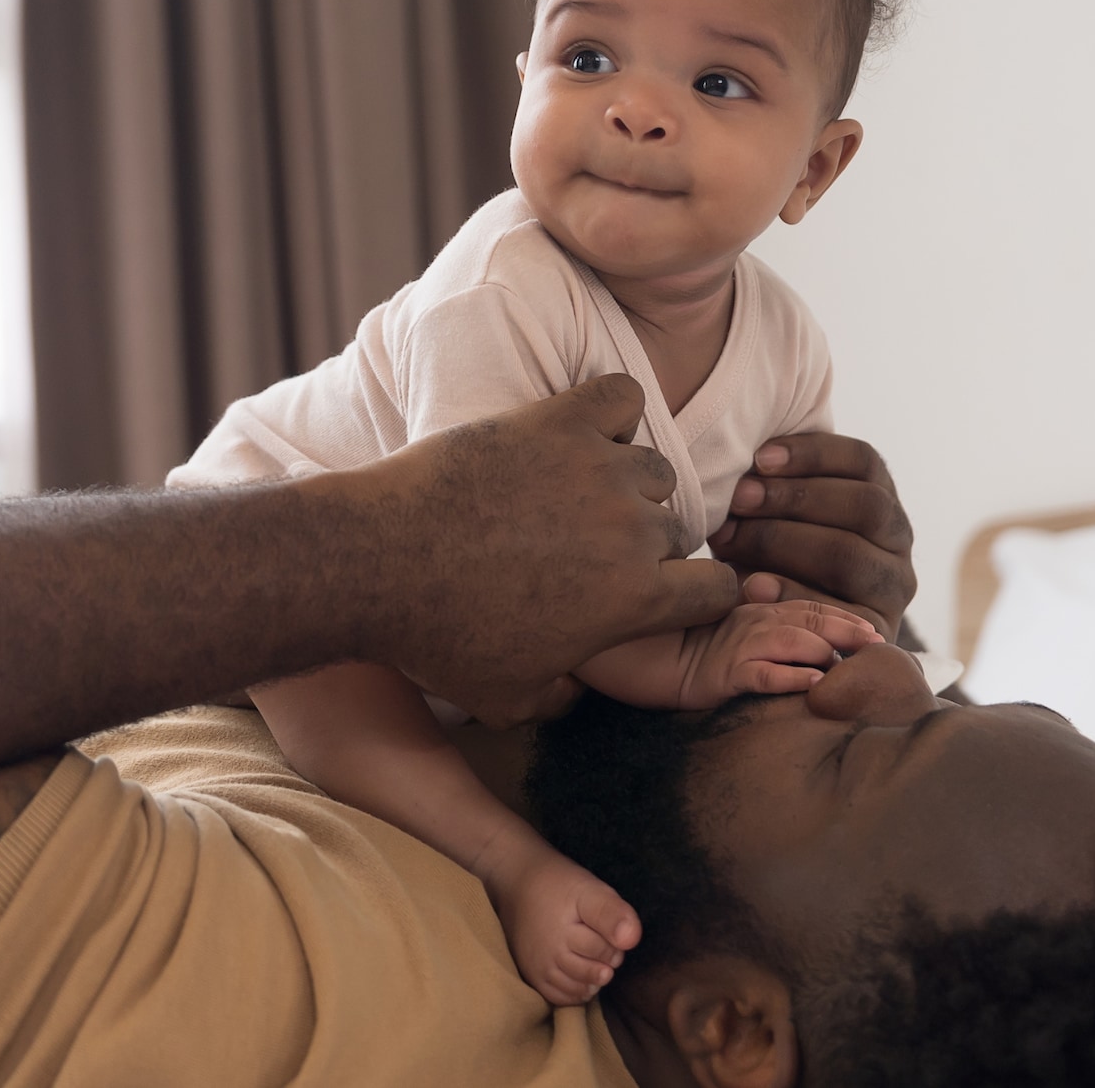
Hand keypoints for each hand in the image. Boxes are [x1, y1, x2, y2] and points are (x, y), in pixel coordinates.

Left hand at [345, 374, 739, 725]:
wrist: (376, 562)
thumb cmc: (437, 639)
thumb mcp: (507, 699)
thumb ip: (563, 696)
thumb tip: (579, 686)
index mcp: (636, 600)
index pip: (718, 589)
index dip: (695, 594)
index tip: (663, 589)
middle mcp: (634, 531)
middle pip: (676, 527)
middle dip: (644, 541)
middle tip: (589, 545)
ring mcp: (600, 468)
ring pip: (652, 466)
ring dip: (625, 480)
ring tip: (574, 492)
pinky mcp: (561, 420)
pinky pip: (621, 397)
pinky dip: (609, 411)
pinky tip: (577, 433)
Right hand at [674, 600, 883, 709]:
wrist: (643, 659)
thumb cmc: (690, 651)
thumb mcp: (735, 637)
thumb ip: (768, 632)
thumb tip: (815, 649)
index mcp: (760, 611)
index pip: (811, 608)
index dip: (845, 618)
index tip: (874, 632)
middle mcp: (754, 622)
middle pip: (810, 620)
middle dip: (848, 632)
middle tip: (878, 645)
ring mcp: (739, 645)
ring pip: (792, 641)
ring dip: (825, 651)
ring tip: (850, 667)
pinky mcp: (723, 673)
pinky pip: (763, 673)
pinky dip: (791, 677)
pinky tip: (815, 684)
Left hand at [706, 432, 915, 636]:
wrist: (795, 638)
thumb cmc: (774, 557)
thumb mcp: (780, 515)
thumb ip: (772, 485)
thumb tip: (745, 463)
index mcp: (883, 499)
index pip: (864, 462)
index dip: (812, 454)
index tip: (759, 458)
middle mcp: (898, 541)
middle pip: (864, 505)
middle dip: (795, 498)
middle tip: (739, 499)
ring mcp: (893, 588)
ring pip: (849, 554)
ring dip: (783, 542)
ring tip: (731, 538)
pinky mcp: (877, 631)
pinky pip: (838, 611)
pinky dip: (789, 594)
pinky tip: (750, 585)